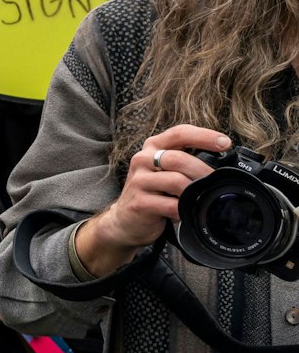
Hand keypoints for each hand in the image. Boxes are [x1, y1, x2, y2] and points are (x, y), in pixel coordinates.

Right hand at [77, 124, 228, 275]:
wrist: (127, 219)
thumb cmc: (154, 193)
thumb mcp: (166, 171)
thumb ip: (186, 162)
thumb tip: (223, 165)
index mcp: (153, 147)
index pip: (179, 133)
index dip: (204, 136)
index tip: (225, 143)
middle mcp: (143, 159)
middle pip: (179, 158)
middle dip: (204, 172)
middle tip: (217, 182)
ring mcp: (139, 181)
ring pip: (177, 181)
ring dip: (196, 192)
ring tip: (202, 199)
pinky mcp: (139, 202)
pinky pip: (171, 205)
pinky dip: (185, 210)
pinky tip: (187, 213)